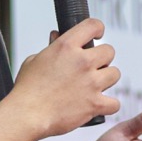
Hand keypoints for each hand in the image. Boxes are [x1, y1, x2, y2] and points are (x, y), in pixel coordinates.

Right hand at [11, 19, 120, 137]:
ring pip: (115, 74)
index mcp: (66, 47)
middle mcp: (82, 62)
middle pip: (109, 51)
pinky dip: (109, 105)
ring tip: (94, 85)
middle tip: (92, 67)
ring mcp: (91, 83)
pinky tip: (99, 105)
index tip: (97, 34)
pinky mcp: (95, 103)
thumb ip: (50, 47)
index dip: (97, 28)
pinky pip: (115, 103)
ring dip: (107, 79)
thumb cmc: (27, 90)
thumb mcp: (34, 60)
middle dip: (102, 59)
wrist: (26, 115)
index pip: (92, 25)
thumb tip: (56, 37)